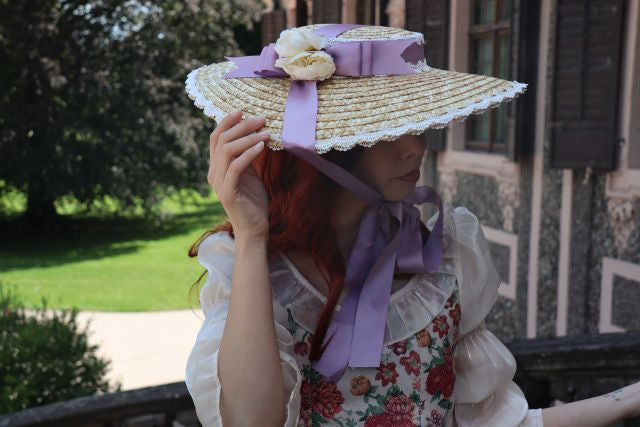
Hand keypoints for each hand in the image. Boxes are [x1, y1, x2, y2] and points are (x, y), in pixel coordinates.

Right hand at [208, 109, 270, 240]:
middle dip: (242, 126)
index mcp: (216, 167)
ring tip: (266, 132)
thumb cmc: (253, 200)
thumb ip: (247, 156)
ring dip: (248, 138)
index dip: (227, 122)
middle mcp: (213, 173)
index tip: (242, 110)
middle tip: (262, 119)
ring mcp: (219, 183)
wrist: (254, 227)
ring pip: (227, 151)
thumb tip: (256, 134)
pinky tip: (262, 146)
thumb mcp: (250, 174)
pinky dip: (249, 154)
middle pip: (222, 140)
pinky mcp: (228, 192)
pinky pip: (236, 167)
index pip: (216, 138)